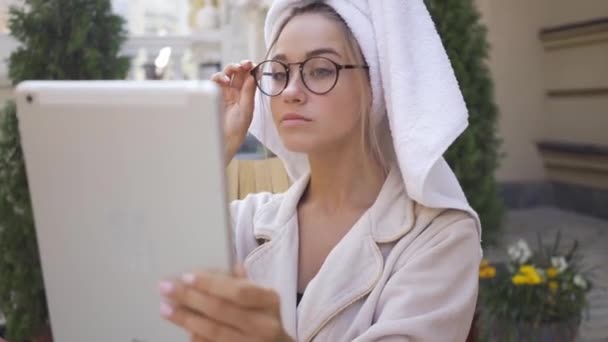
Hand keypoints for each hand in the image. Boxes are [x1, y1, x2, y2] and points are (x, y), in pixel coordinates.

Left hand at [159, 265, 292, 341]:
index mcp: (269, 301)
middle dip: (190, 297)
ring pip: (213, 331)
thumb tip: (216, 269)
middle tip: (167, 288)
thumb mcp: (263, 298)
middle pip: (221, 309)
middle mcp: (263, 324)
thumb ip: (242, 282)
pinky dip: (196, 338)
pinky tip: (183, 329)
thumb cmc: (266, 318)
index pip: (238, 290)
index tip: (187, 276)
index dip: (211, 283)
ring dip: (186, 319)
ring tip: (166, 308)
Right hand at [211, 60, 257, 162]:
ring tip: (236, 69)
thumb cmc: (236, 129)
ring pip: (226, 74)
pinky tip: (224, 79)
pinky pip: (214, 81)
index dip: (251, 70)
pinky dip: (219, 76)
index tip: (254, 65)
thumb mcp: (246, 110)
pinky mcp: (212, 94)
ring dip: (231, 68)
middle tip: (245, 64)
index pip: (248, 78)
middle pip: (237, 73)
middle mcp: (234, 92)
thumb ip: (248, 92)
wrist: (223, 141)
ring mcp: (223, 92)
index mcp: (244, 96)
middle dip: (241, 66)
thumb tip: (252, 76)